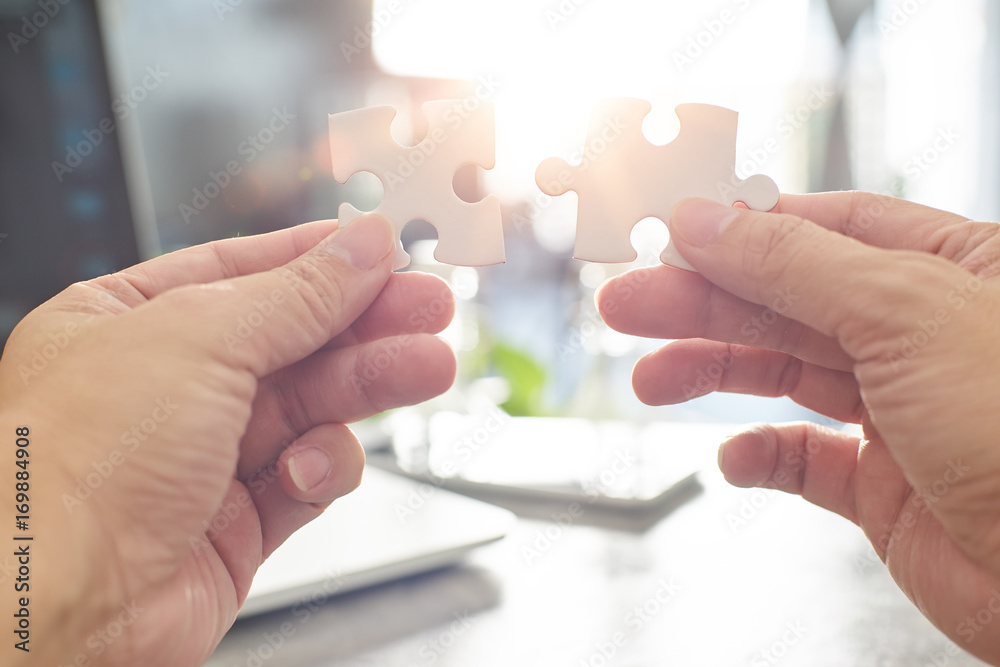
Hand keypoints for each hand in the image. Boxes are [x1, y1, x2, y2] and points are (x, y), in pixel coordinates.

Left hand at [0, 215, 456, 665]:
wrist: (52, 608)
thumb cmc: (75, 466)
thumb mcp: (199, 339)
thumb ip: (297, 294)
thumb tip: (362, 246)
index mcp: (126, 322)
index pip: (241, 273)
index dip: (318, 260)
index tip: (383, 252)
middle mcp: (162, 388)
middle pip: (291, 340)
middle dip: (365, 324)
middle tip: (429, 309)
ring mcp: (200, 457)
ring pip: (310, 408)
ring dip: (367, 387)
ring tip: (425, 368)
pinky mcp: (235, 522)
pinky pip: (305, 478)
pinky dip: (321, 469)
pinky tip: (314, 468)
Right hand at [598, 193, 999, 662]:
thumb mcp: (904, 312)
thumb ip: (794, 264)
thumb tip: (707, 223)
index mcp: (953, 269)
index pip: (828, 229)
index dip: (745, 228)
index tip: (672, 232)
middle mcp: (923, 336)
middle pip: (787, 302)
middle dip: (702, 303)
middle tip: (629, 304)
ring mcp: (902, 412)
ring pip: (785, 376)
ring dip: (713, 372)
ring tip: (652, 379)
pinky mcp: (884, 487)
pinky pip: (805, 460)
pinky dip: (762, 456)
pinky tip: (736, 457)